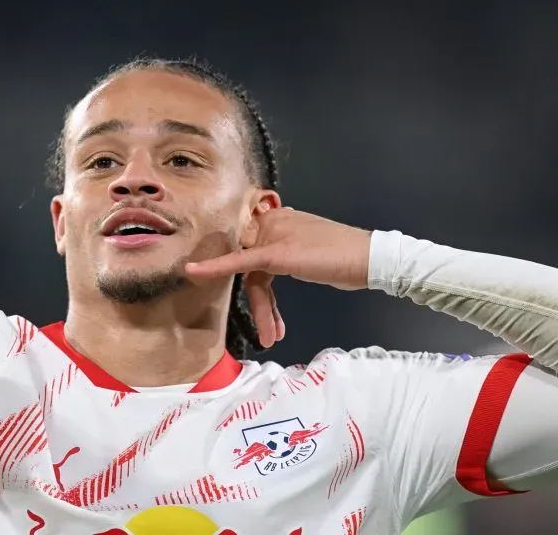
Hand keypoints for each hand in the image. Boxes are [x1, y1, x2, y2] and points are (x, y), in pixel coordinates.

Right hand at [185, 207, 371, 348]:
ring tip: (274, 336)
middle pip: (251, 271)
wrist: (367, 261)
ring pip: (264, 280)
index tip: (190, 274)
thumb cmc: (325, 254)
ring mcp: (285, 245)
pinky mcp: (296, 260)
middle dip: (258, 305)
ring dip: (267, 309)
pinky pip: (275, 281)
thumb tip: (203, 262)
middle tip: (266, 335)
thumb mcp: (281, 257)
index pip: (237, 252)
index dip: (216, 267)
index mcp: (267, 223)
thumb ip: (241, 261)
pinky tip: (276, 321)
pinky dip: (275, 301)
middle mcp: (273, 230)